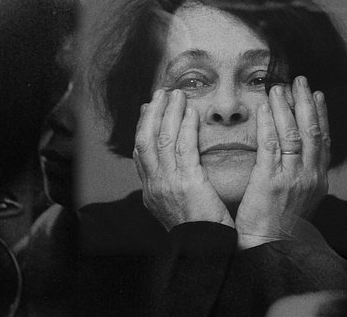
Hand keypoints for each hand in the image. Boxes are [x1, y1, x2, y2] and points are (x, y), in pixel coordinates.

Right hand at [134, 89, 233, 230]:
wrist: (205, 252)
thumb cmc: (199, 231)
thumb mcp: (178, 208)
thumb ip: (174, 187)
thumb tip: (176, 169)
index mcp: (151, 192)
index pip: (141, 153)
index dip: (143, 128)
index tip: (148, 110)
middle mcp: (154, 186)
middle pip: (145, 140)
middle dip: (152, 114)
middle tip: (160, 94)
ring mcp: (167, 184)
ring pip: (161, 138)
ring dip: (168, 112)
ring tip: (176, 94)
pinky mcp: (187, 183)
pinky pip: (184, 147)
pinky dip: (185, 126)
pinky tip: (191, 112)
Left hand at [235, 76, 329, 248]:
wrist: (269, 249)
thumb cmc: (279, 226)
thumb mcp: (300, 199)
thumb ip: (301, 176)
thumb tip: (298, 158)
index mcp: (317, 180)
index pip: (323, 140)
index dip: (321, 115)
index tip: (317, 95)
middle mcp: (309, 177)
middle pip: (312, 131)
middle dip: (306, 103)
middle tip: (300, 80)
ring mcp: (292, 179)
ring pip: (294, 134)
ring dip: (287, 107)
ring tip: (279, 87)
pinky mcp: (271, 182)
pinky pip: (271, 146)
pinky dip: (270, 124)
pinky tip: (266, 108)